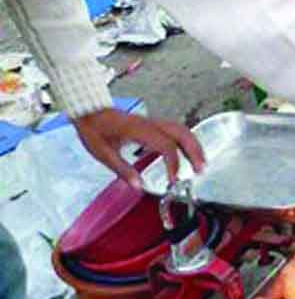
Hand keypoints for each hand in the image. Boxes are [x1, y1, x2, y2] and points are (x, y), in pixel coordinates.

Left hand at [73, 109, 203, 188]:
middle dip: (194, 151)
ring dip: (193, 145)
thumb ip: (122, 170)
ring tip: (200, 163)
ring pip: (182, 130)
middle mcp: (150, 124)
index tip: (173, 179)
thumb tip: (138, 186)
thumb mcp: (103, 153)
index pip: (166, 145)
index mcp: (139, 130)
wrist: (91, 112)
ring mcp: (153, 122)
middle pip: (182, 133)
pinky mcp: (152, 124)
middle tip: (200, 169)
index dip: (173, 163)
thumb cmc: (95, 131)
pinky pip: (175, 130)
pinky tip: (187, 153)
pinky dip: (186, 141)